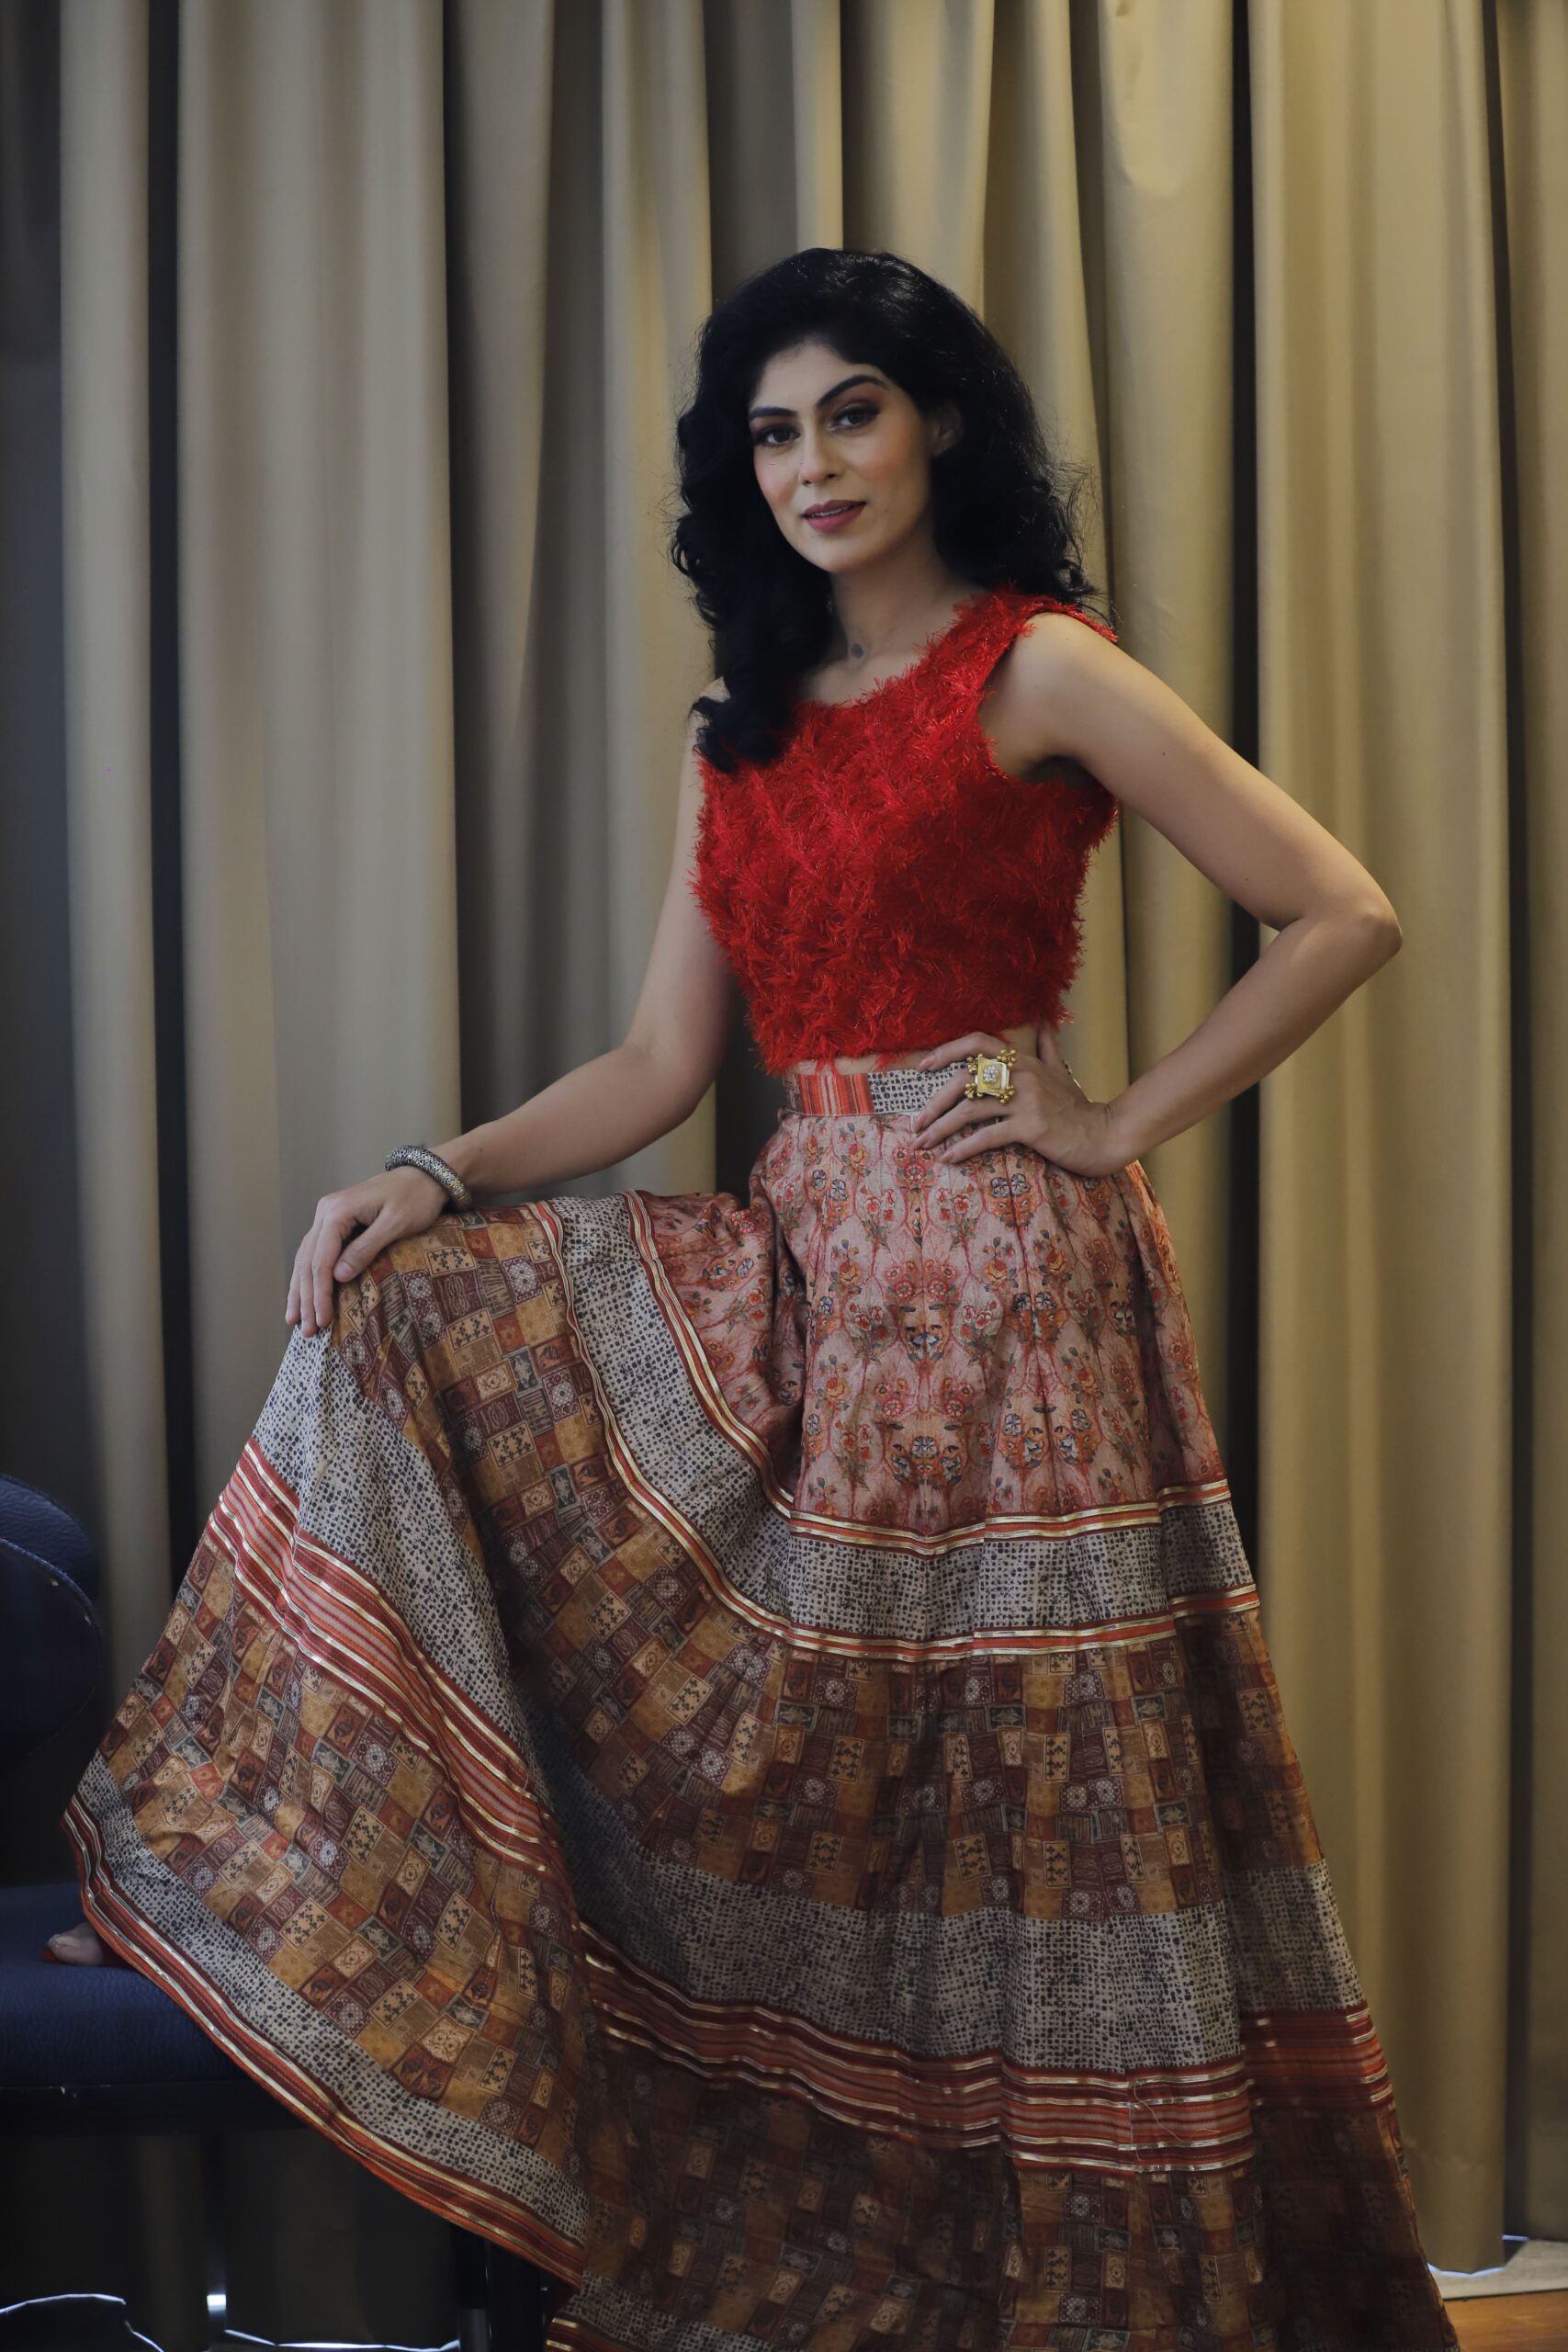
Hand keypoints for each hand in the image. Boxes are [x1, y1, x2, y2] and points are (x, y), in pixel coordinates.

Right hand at [286, 1165, 451, 1337]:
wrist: (425, 1176)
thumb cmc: (416, 1198)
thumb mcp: (396, 1224)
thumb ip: (366, 1248)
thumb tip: (338, 1277)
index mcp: (338, 1210)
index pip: (321, 1259)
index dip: (320, 1292)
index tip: (322, 1319)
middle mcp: (326, 1211)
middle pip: (308, 1260)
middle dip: (306, 1298)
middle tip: (307, 1330)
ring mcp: (328, 1215)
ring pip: (306, 1257)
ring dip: (300, 1290)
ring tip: (295, 1320)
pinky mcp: (335, 1222)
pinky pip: (315, 1252)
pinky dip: (308, 1276)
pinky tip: (302, 1295)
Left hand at [911, 1026, 1127, 1177]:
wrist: (1105, 1134)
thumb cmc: (1078, 1108)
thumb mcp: (1062, 1073)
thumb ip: (1048, 1049)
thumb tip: (1045, 1023)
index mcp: (1022, 1061)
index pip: (978, 1043)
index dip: (947, 1051)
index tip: (923, 1066)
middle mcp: (1021, 1075)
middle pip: (964, 1080)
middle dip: (934, 1102)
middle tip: (917, 1123)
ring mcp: (1026, 1101)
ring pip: (970, 1110)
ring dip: (940, 1129)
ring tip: (922, 1145)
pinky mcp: (1030, 1127)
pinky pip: (987, 1137)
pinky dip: (963, 1148)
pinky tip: (948, 1158)